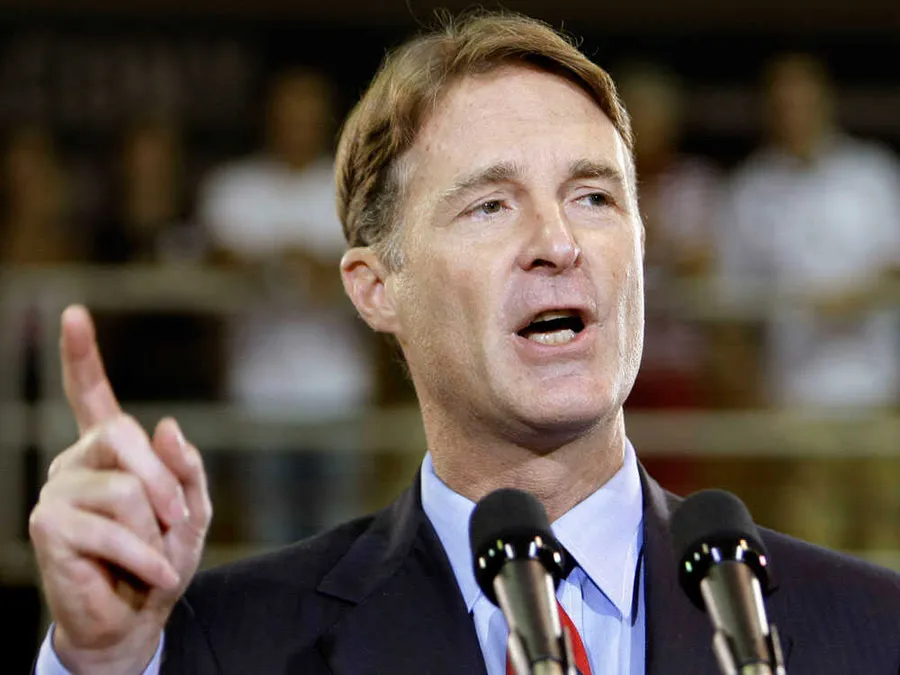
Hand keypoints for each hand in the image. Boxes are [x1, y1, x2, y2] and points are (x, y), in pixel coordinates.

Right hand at [29, 305, 212, 674]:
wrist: (137, 616)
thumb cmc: (162, 559)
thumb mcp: (191, 511)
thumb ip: (184, 468)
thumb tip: (165, 424)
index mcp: (108, 452)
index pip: (91, 395)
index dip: (82, 355)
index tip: (74, 315)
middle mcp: (76, 461)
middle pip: (124, 434)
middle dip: (164, 481)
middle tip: (177, 521)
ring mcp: (58, 491)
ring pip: (125, 488)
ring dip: (155, 531)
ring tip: (154, 555)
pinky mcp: (49, 525)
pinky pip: (114, 527)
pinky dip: (147, 556)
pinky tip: (154, 575)